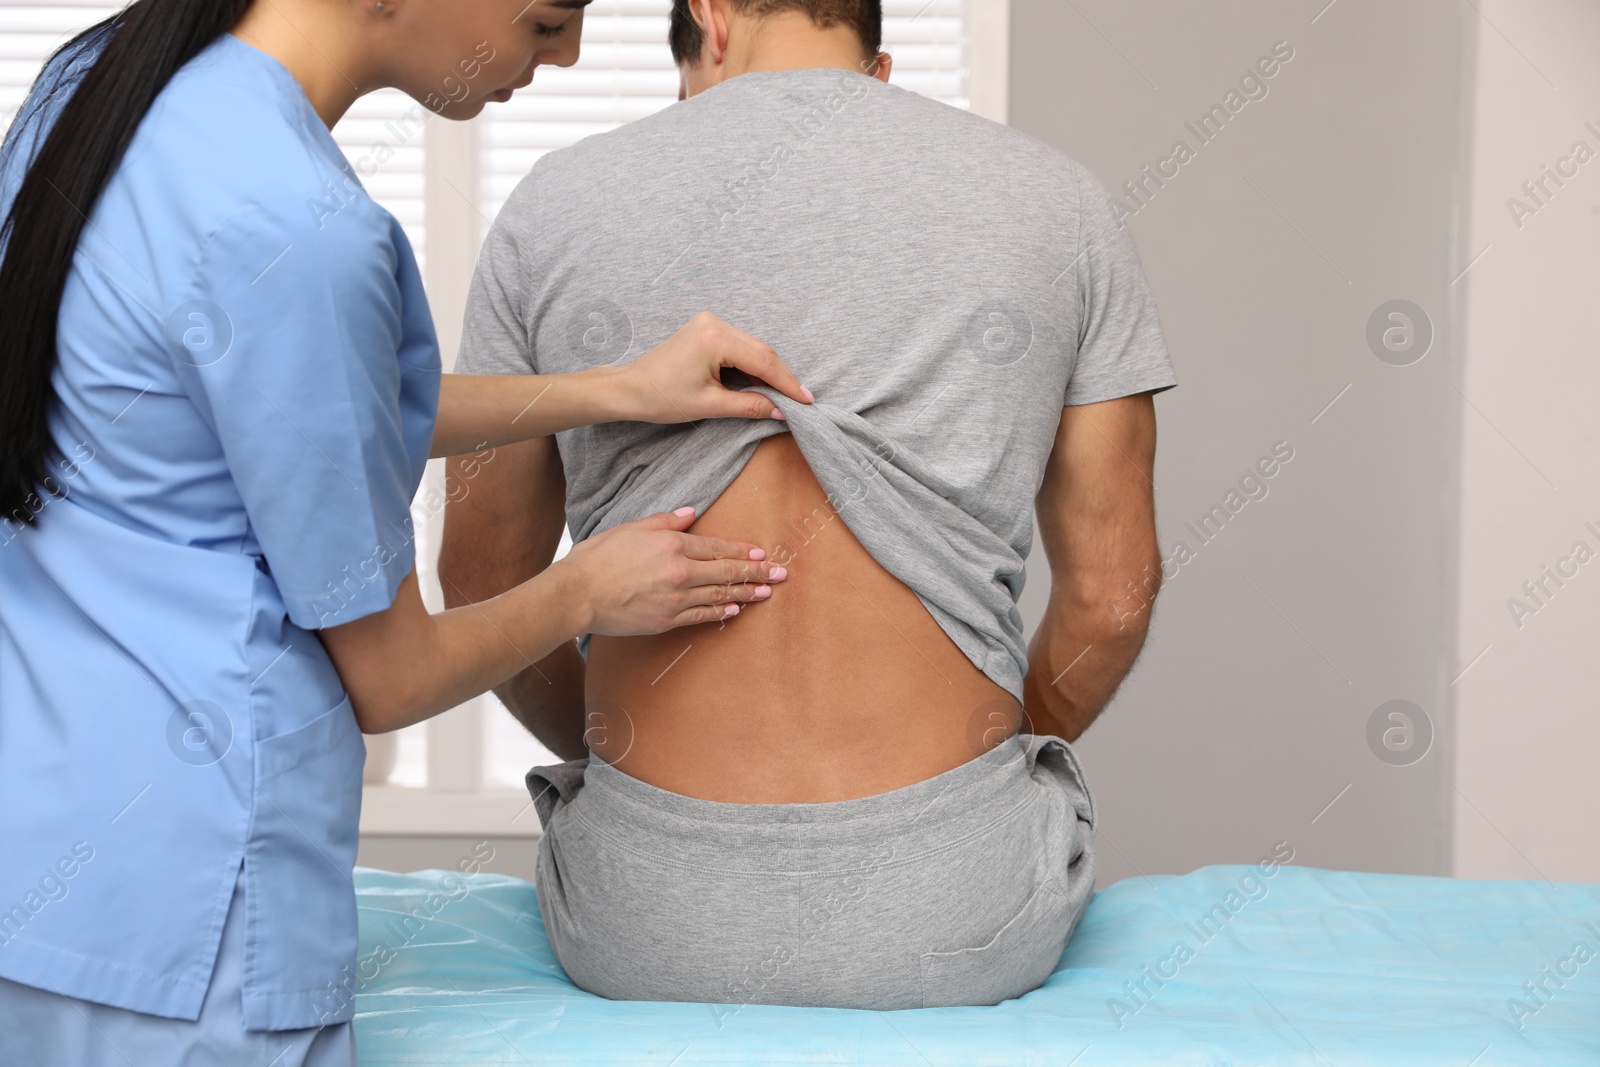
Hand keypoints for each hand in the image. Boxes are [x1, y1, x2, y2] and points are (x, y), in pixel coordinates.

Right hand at [553, 507, 788, 635]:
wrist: (578, 594)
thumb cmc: (599, 557)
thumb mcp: (632, 527)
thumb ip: (666, 521)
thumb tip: (691, 513)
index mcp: (672, 544)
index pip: (716, 548)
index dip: (742, 552)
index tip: (761, 554)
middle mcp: (680, 572)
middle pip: (727, 573)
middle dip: (757, 573)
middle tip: (780, 574)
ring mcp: (675, 599)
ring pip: (719, 596)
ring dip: (746, 594)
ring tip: (767, 592)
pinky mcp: (666, 621)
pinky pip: (701, 616)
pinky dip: (721, 613)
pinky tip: (735, 611)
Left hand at [618, 311, 813, 423]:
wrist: (629, 389)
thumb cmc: (661, 397)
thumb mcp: (710, 405)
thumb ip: (749, 406)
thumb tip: (781, 412)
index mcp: (714, 338)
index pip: (763, 360)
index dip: (787, 383)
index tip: (806, 401)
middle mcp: (714, 323)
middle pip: (762, 350)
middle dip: (782, 377)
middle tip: (802, 401)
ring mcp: (709, 323)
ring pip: (753, 347)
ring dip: (768, 371)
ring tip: (785, 396)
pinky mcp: (705, 329)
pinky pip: (739, 346)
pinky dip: (752, 365)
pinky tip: (761, 383)